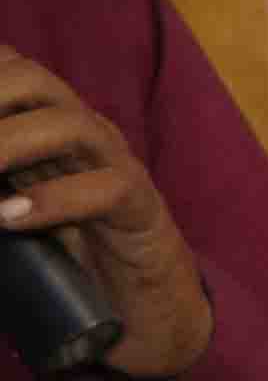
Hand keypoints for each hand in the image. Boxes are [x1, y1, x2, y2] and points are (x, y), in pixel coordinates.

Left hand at [0, 47, 210, 380]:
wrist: (141, 311)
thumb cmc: (65, 257)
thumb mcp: (9, 210)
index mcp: (42, 125)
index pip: (8, 70)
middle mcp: (80, 132)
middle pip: (31, 79)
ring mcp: (115, 166)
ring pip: (69, 124)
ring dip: (8, 143)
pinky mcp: (142, 210)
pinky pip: (108, 189)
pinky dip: (54, 200)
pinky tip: (10, 218)